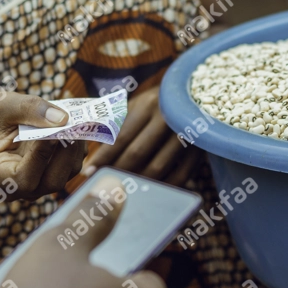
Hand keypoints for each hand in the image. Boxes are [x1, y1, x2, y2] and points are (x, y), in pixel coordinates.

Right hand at [0, 92, 86, 199]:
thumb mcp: (3, 105)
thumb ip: (28, 108)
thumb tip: (62, 119)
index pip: (23, 178)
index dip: (41, 157)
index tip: (53, 132)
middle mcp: (17, 187)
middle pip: (51, 183)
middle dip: (65, 154)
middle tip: (72, 126)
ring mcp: (36, 185)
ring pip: (66, 175)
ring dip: (74, 149)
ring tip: (74, 122)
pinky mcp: (51, 176)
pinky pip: (71, 167)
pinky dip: (76, 148)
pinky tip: (72, 128)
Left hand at [82, 86, 200, 184]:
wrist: (195, 94)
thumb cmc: (154, 104)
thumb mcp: (134, 106)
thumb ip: (113, 123)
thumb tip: (87, 146)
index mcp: (148, 104)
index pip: (121, 136)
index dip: (104, 156)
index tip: (88, 171)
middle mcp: (168, 117)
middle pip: (138, 153)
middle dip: (117, 171)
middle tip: (102, 185)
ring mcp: (187, 133)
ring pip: (158, 166)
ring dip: (137, 181)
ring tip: (121, 192)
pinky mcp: (200, 148)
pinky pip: (181, 175)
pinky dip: (163, 187)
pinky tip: (149, 193)